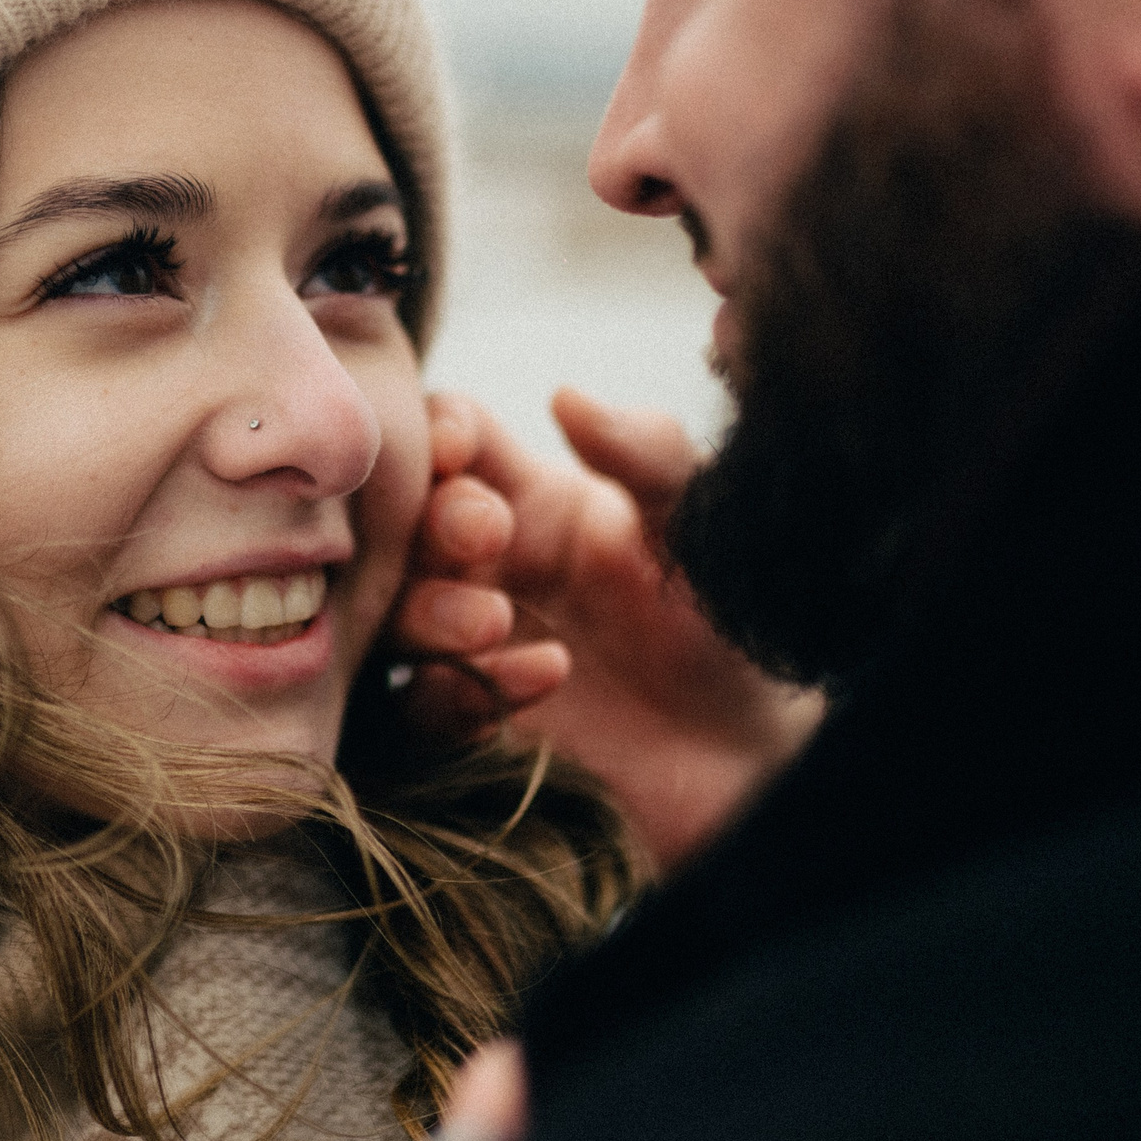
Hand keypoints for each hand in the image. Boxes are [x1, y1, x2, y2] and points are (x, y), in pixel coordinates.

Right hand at [389, 389, 822, 871]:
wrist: (746, 745)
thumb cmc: (729, 615)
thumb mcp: (700, 525)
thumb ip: (649, 455)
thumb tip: (565, 395)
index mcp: (533, 493)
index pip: (453, 435)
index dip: (436, 431)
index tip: (455, 449)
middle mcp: (489, 560)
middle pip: (404, 521)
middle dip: (431, 523)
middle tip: (487, 534)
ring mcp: (471, 638)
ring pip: (394, 611)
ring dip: (430, 610)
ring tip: (495, 620)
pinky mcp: (471, 713)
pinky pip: (420, 701)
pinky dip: (461, 690)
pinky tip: (542, 680)